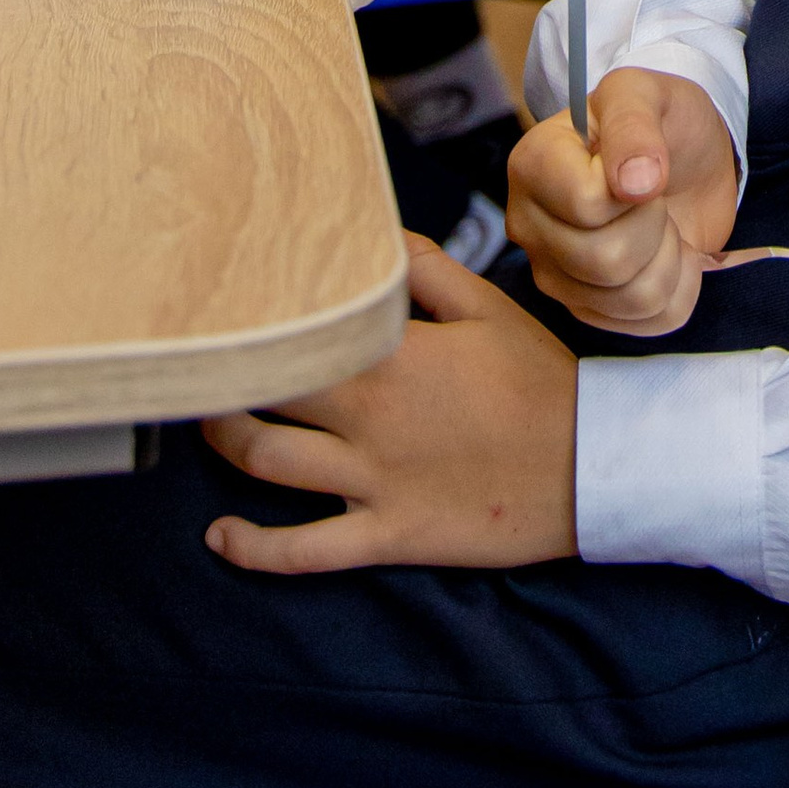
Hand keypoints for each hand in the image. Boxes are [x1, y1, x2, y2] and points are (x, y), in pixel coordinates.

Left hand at [202, 242, 575, 574]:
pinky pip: (303, 550)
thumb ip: (425, 269)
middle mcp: (368, 418)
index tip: (227, 302)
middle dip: (226, 376)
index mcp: (391, 355)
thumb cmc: (537, 378)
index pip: (301, 328)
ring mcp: (372, 482)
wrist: (586, 462)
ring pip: (269, 463)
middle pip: (269, 392)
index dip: (258, 315)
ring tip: (205, 427)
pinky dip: (253, 548)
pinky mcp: (385, 535)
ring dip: (224, 444)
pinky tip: (219, 539)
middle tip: (202, 360)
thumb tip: (375, 237)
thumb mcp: (487, 307)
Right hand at [508, 65, 739, 336]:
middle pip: (606, 261)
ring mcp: (555, 276)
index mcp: (533, 165)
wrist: (691, 159)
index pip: (587, 207)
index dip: (634, 191)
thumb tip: (634, 184)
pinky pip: (649, 322)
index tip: (643, 164)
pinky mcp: (589, 310)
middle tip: (656, 196)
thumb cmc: (662, 120)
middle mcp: (531, 226)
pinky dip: (679, 286)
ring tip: (661, 221)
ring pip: (630, 298)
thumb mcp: (649, 94)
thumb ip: (635, 125)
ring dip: (670, 258)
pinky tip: (667, 252)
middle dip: (655, 225)